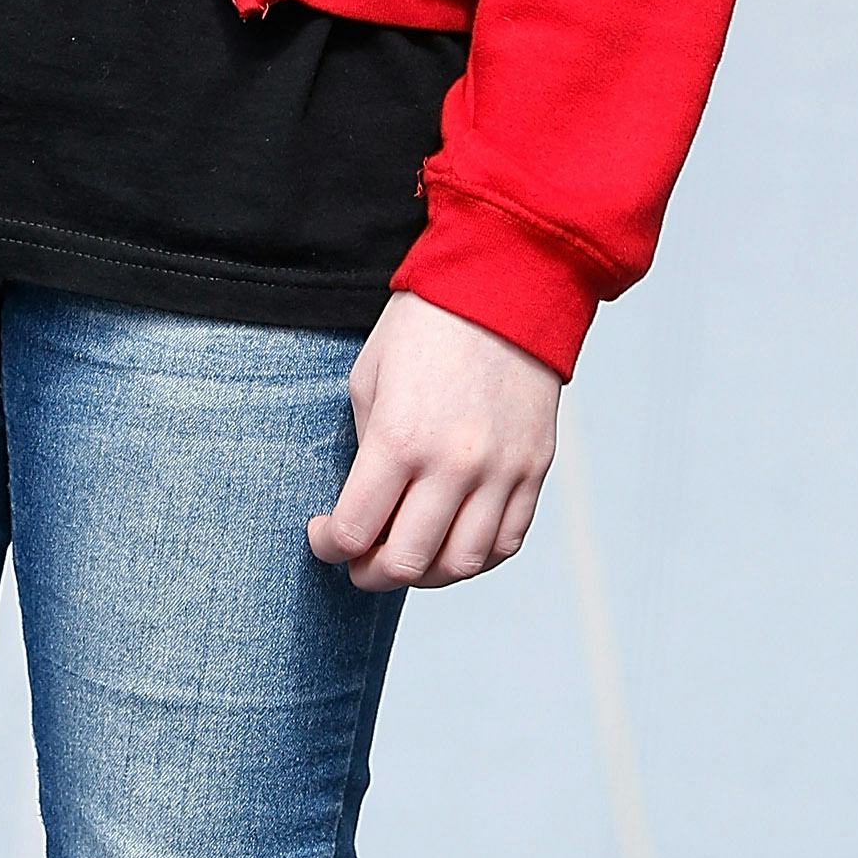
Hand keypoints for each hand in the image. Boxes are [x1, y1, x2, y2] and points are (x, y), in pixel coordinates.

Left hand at [307, 288, 558, 589]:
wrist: (503, 284)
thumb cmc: (425, 324)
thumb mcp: (369, 377)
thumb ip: (367, 449)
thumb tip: (369, 504)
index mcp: (400, 437)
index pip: (355, 531)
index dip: (330, 546)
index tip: (324, 535)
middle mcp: (453, 464)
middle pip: (406, 563)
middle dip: (370, 574)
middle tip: (359, 562)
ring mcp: (500, 471)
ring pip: (461, 565)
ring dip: (424, 573)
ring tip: (407, 555)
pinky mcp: (533, 468)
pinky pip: (506, 542)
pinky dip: (475, 557)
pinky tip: (452, 542)